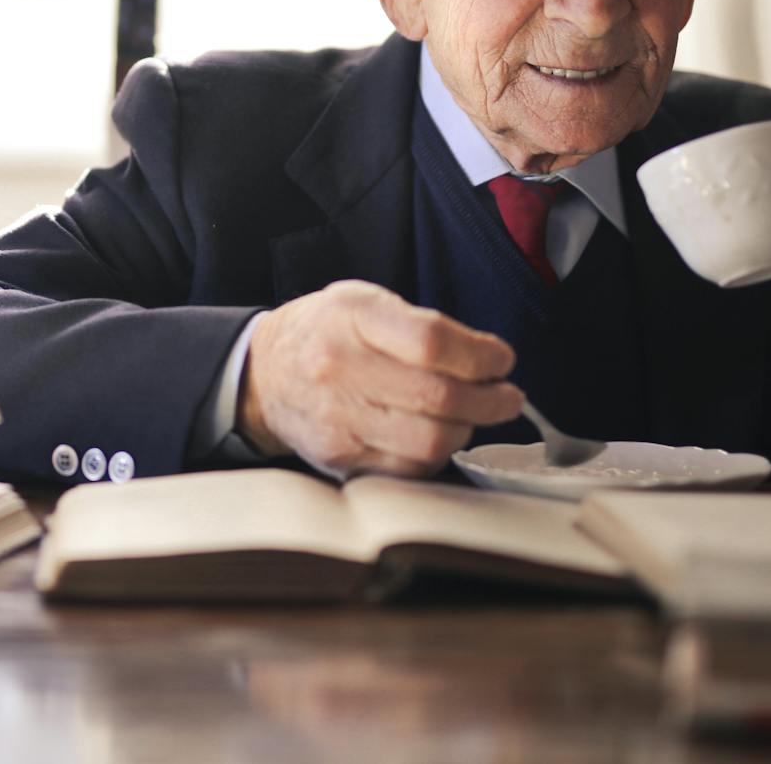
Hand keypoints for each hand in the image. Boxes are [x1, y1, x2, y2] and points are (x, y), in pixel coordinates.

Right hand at [237, 280, 523, 478]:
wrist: (263, 374)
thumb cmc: (326, 332)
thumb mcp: (363, 301)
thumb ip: (421, 325)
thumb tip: (486, 362)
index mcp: (352, 316)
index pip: (431, 341)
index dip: (480, 356)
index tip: (501, 360)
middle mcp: (340, 367)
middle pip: (437, 397)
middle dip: (490, 401)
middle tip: (508, 397)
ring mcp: (338, 416)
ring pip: (428, 441)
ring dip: (467, 431)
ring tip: (475, 417)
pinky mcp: (339, 456)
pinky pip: (408, 469)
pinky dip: (436, 456)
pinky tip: (440, 436)